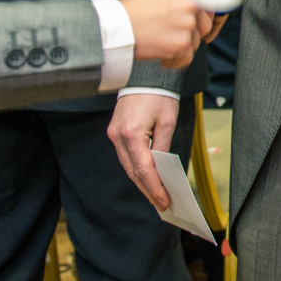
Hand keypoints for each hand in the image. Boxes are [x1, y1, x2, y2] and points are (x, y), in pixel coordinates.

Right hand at [107, 93, 179, 210]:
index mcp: (132, 133)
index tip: (164, 201)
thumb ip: (163, 148)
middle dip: (148, 190)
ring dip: (142, 182)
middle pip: (133, 171)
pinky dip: (136, 169)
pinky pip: (125, 156)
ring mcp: (113, 135)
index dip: (154, 188)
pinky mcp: (114, 132)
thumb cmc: (159, 95)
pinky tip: (147, 178)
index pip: (143, 169)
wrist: (144, 75)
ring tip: (156, 196)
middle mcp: (118, 136)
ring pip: (127, 166)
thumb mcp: (167, 122)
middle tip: (162, 205)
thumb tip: (162, 170)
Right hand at [119, 0, 215, 67]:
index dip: (207, 18)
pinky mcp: (181, 44)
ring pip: (194, 44)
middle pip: (204, 28)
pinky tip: (161, 56)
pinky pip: (186, 59)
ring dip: (180, 49)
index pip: (211, 5)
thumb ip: (181, 1)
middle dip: (191, 36)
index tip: (203, 27)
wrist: (116, 28)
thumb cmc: (132, 14)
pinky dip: (174, 62)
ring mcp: (187, 25)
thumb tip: (199, 10)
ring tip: (159, 44)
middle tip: (171, 38)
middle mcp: (190, 6)